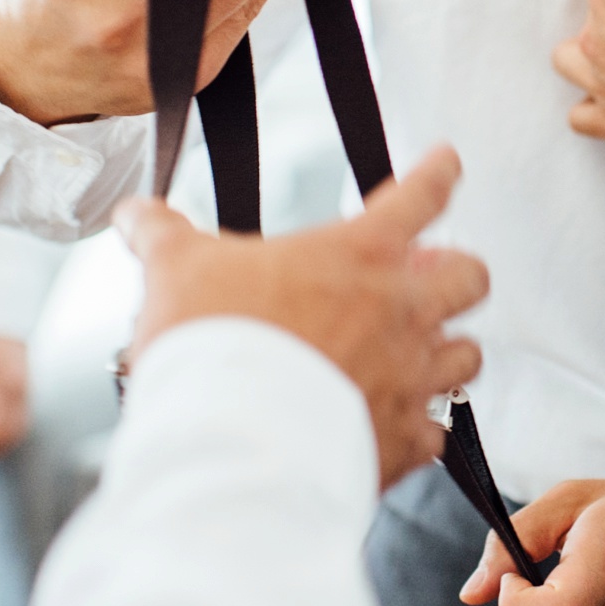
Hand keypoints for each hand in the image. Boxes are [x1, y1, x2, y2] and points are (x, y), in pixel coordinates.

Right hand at [114, 147, 488, 490]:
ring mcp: (410, 378)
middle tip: (427, 278)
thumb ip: (161, 234)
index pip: (422, 194)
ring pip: (467, 356)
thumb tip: (133, 212)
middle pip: (470, 277)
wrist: (231, 443)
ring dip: (447, 351)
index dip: (439, 172)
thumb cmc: (213, 345)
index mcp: (360, 254)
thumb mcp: (177, 269)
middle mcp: (401, 311)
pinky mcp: (405, 441)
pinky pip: (436, 432)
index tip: (447, 162)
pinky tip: (399, 427)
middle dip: (456, 273)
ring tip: (420, 354)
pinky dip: (421, 428)